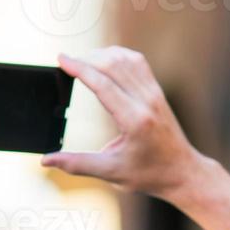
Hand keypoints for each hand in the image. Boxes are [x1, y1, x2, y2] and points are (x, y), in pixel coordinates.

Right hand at [42, 47, 205, 199]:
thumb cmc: (149, 174)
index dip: (79, 68)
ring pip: (126, 59)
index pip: (103, 84)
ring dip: (101, 54)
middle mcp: (147, 101)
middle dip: (86, 58)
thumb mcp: (111, 173)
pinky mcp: (157, 91)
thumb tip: (47, 160)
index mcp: (134, 120)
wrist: (182, 172)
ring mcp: (155, 93)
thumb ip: (77, 164)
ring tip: (81, 62)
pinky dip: (118, 56)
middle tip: (66, 62)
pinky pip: (137, 62)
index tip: (61, 59)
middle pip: (113, 65)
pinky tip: (104, 61)